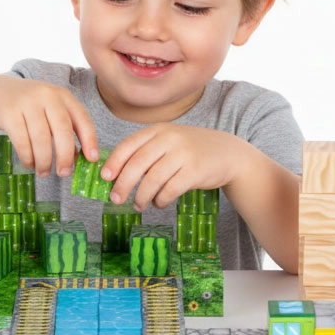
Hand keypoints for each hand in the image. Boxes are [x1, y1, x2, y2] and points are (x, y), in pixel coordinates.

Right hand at [0, 76, 98, 176]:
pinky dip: (27, 157)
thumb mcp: (49, 111)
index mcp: (62, 96)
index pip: (82, 119)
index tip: (92, 159)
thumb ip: (64, 129)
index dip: (89, 140)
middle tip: (64, 173)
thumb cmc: (28, 107)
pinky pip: (22, 141)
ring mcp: (27, 102)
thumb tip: (77, 158)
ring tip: (44, 172)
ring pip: (41, 138)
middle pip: (62, 130)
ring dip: (44, 161)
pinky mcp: (8, 112)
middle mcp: (47, 95)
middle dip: (65, 156)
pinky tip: (29, 164)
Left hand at [101, 125, 243, 210]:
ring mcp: (183, 154)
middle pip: (137, 164)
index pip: (129, 145)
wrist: (229, 154)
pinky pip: (170, 190)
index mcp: (159, 130)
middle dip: (123, 184)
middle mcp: (170, 139)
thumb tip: (117, 175)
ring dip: (141, 196)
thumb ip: (147, 152)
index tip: (104, 177)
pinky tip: (158, 203)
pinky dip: (160, 200)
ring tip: (138, 205)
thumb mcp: (169, 142)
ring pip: (153, 180)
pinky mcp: (195, 172)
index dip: (114, 162)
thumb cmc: (192, 151)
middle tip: (116, 199)